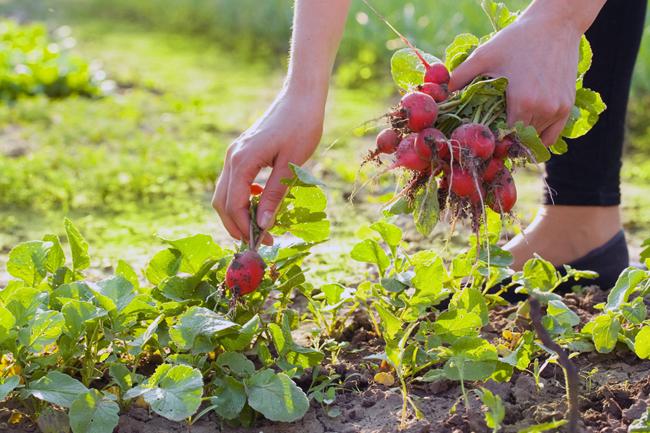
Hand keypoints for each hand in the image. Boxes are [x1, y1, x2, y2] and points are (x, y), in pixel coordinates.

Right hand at [213, 88, 324, 243]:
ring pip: (224, 193)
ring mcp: (235, 154)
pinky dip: (242, 198)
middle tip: (259, 241)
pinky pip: (233, 182)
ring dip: (238, 213)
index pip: (234, 205)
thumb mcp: (291, 165)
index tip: (263, 243)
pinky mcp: (242, 152)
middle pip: (222, 202)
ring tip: (259, 226)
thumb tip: (263, 225)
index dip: (245, 228)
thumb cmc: (301, 127)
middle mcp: (233, 158)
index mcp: (243, 162)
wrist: (301, 97)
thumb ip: (275, 195)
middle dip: (236, 225)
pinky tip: (261, 201)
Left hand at [449, 7, 581, 145]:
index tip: (479, 136)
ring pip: (533, 140)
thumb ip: (459, 78)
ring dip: (518, 139)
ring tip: (504, 131)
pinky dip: (537, 139)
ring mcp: (557, 110)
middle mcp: (542, 110)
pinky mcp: (566, 108)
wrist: (556, 25)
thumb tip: (438, 96)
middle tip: (488, 135)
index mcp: (522, 102)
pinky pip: (550, 137)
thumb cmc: (517, 40)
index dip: (489, 139)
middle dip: (501, 140)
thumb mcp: (483, 56)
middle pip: (517, 140)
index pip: (502, 137)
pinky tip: (523, 132)